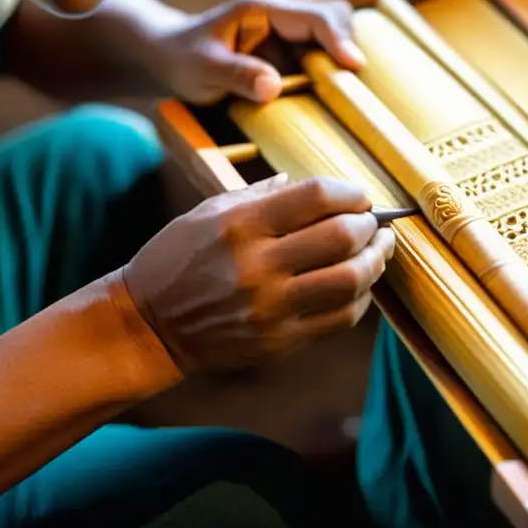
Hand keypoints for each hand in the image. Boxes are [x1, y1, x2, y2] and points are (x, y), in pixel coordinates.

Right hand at [121, 175, 395, 373]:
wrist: (148, 326)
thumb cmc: (176, 260)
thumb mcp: (207, 212)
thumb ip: (260, 195)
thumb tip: (306, 186)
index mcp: (240, 224)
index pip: (316, 197)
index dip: (349, 192)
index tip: (357, 196)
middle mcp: (258, 265)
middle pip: (342, 237)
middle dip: (369, 225)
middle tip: (372, 222)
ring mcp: (270, 308)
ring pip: (350, 280)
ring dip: (375, 261)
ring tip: (378, 251)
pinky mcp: (279, 342)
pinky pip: (340, 318)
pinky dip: (360, 298)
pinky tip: (357, 285)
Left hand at [160, 0, 363, 104]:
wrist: (170, 56)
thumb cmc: (182, 59)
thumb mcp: (204, 70)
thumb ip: (237, 75)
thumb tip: (272, 87)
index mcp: (262, 7)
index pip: (314, 16)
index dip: (337, 39)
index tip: (353, 65)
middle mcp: (281, 12)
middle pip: (334, 16)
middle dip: (347, 45)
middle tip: (348, 82)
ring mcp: (288, 29)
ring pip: (333, 34)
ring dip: (341, 60)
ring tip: (340, 92)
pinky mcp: (290, 48)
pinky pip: (321, 54)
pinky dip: (330, 71)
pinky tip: (327, 94)